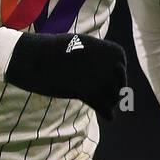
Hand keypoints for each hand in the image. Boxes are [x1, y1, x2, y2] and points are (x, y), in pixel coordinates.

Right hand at [5, 31, 126, 119]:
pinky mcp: (90, 93)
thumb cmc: (57, 51)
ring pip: (114, 99)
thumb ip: (100, 57)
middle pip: (119, 85)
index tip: (102, 80)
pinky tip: (104, 114)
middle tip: (103, 97)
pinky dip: (106, 113)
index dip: (114, 77)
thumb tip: (114, 72)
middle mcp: (110, 64)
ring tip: (101, 104)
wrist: (38, 57)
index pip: (121, 69)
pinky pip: (106, 110)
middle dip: (113, 92)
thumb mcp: (84, 46)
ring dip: (108, 103)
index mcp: (112, 51)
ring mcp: (101, 79)